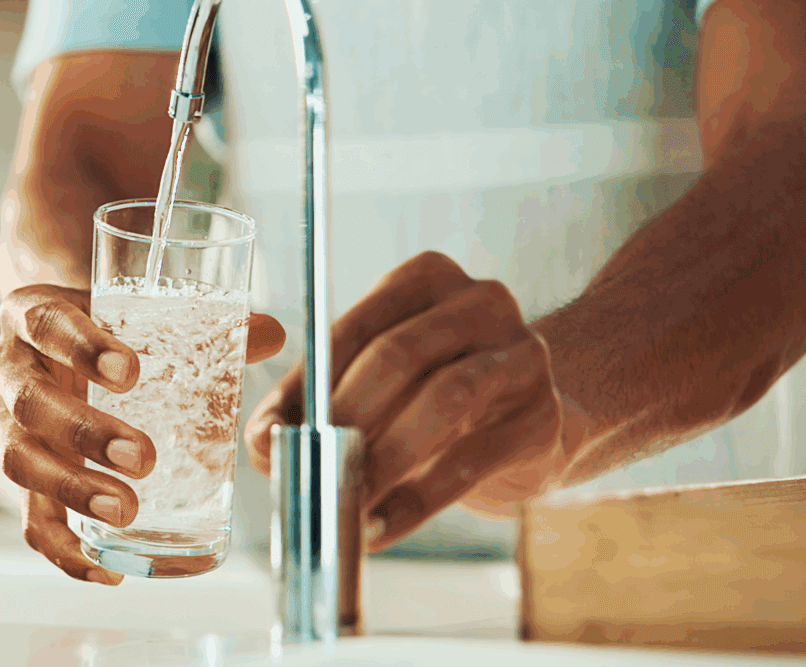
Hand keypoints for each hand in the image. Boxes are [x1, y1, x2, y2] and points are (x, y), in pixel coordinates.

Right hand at [0, 284, 285, 583]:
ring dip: (72, 489)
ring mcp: (7, 426)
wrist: (58, 345)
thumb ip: (203, 324)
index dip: (81, 347)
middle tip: (141, 457)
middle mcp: (10, 370)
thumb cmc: (103, 329)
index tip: (128, 369)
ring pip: (21, 461)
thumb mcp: (139, 313)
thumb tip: (269, 333)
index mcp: (33, 315)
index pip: (46, 322)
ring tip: (125, 510)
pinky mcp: (23, 477)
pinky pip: (31, 518)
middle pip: (29, 403)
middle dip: (84, 433)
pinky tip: (105, 567)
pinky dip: (64, 548)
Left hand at [244, 252, 575, 551]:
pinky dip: (417, 500)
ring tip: (343, 502)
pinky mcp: (542, 417)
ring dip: (383, 458)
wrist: (539, 420)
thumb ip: (321, 402)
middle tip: (305, 468)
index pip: (350, 328)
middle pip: (397, 356)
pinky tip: (379, 527)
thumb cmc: (439, 393)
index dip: (303, 385)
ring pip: (444, 400)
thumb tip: (263, 443)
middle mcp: (479, 302)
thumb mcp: (383, 382)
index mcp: (425, 279)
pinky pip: (472, 460)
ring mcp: (521, 356)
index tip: (266, 436)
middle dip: (343, 418)